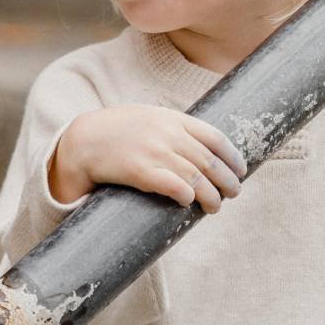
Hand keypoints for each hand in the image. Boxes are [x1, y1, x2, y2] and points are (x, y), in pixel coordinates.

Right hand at [49, 105, 247, 212]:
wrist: (83, 139)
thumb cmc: (118, 131)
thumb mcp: (150, 118)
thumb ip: (174, 128)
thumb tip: (202, 148)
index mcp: (174, 119)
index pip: (215, 138)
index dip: (233, 157)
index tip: (241, 171)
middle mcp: (168, 134)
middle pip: (210, 161)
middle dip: (228, 181)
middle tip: (234, 194)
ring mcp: (155, 152)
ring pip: (197, 177)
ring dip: (211, 196)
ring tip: (215, 207)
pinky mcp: (141, 171)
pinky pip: (173, 185)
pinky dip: (187, 195)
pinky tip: (188, 202)